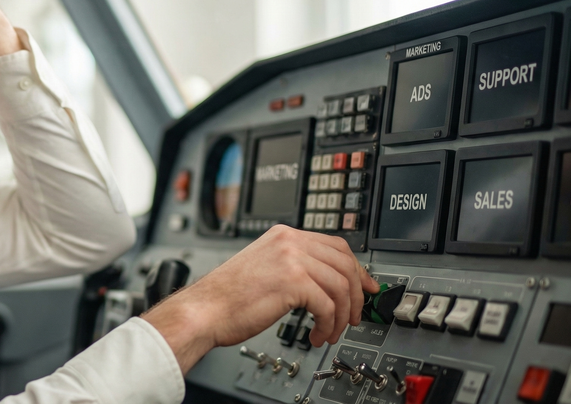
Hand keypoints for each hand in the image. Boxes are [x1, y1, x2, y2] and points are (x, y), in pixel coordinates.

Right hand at [141, 226, 377, 372]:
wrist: (204, 311)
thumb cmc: (227, 298)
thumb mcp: (265, 268)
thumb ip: (293, 266)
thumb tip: (326, 281)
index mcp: (283, 235)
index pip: (335, 245)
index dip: (356, 268)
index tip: (365, 286)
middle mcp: (289, 242)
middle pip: (345, 263)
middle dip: (356, 294)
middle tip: (354, 315)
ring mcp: (291, 259)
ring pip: (341, 285)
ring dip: (341, 315)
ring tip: (331, 331)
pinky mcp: (292, 282)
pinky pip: (328, 305)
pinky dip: (328, 324)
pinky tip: (318, 334)